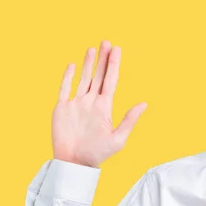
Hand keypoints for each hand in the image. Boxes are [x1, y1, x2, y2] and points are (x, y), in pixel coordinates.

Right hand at [51, 41, 146, 167]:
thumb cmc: (97, 155)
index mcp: (104, 107)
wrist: (74, 163)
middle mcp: (91, 102)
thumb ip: (129, 120)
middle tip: (106, 42)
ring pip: (83, 79)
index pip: (111, 81)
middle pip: (98, 76)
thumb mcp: (118, 139)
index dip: (114, 65)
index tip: (117, 49)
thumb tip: (144, 104)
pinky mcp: (62, 108)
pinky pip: (65, 88)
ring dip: (88, 64)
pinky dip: (68, 76)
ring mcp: (76, 104)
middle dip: (103, 59)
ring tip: (93, 48)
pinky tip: (73, 65)